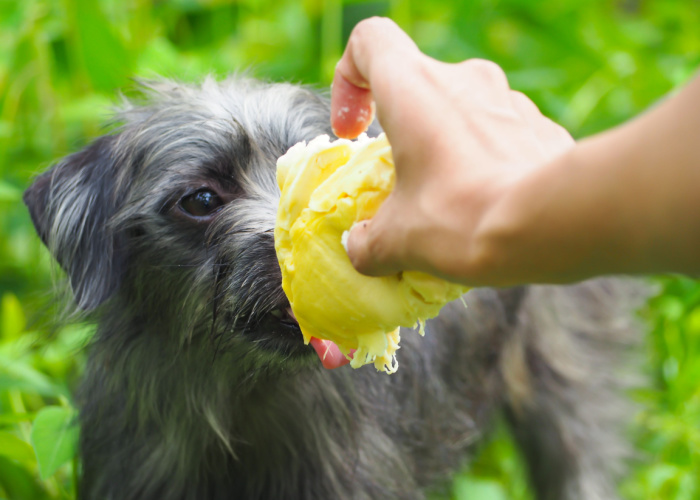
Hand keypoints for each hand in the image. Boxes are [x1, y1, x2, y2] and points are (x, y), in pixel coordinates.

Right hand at [331, 17, 573, 284]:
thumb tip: (361, 249)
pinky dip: (486, 162)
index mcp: (414, 88)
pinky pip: (501, 135)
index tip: (353, 132)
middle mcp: (465, 78)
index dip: (349, 80)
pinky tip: (490, 206)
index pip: (369, 42)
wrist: (552, 225)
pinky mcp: (542, 127)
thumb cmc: (460, 217)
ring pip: (464, 111)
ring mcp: (511, 99)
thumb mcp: (399, 239)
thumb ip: (369, 242)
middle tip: (403, 183)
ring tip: (450, 203)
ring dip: (448, 148)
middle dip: (404, 133)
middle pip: (418, 86)